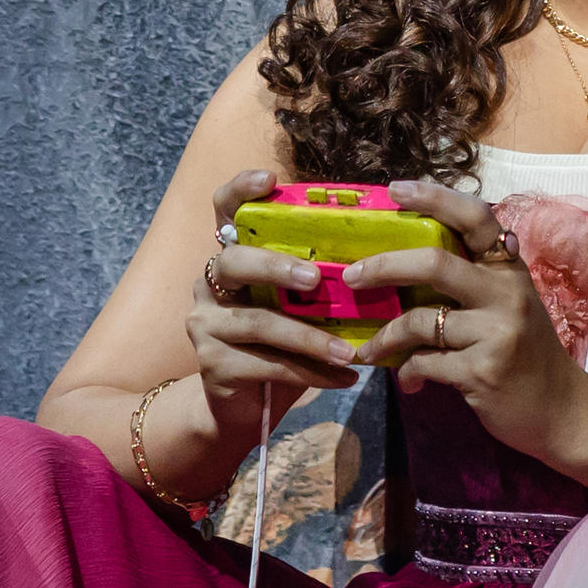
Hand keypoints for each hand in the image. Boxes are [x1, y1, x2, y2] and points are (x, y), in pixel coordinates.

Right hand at [184, 168, 372, 459]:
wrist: (242, 408)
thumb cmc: (280, 345)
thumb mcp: (296, 307)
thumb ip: (316, 280)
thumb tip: (382, 258)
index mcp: (232, 257)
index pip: (224, 210)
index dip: (240, 190)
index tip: (269, 179)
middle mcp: (209, 284)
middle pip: (234, 262)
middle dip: (276, 266)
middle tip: (315, 278)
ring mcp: (205, 324)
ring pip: (258, 322)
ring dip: (309, 336)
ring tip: (348, 351)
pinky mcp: (211, 364)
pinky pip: (268, 364)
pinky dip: (311, 373)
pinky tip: (343, 378)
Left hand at [340, 180, 587, 473]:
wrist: (561, 409)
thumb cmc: (527, 352)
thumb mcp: (511, 306)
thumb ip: (475, 281)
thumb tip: (407, 265)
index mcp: (510, 270)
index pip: (475, 218)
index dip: (434, 197)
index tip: (395, 190)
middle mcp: (506, 295)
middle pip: (435, 264)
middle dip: (385, 266)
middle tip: (353, 276)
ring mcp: (496, 333)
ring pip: (420, 321)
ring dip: (385, 337)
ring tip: (369, 349)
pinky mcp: (482, 371)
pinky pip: (425, 363)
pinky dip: (408, 372)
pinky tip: (408, 381)